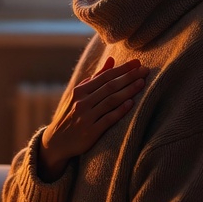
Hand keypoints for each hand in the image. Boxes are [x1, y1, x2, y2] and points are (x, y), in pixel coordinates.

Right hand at [38, 57, 147, 180]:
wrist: (57, 142)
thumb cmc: (72, 114)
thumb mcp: (80, 94)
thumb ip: (96, 77)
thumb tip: (112, 59)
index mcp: (80, 91)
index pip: (105, 76)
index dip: (122, 69)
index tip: (137, 63)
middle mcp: (82, 102)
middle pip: (110, 87)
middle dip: (129, 77)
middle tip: (145, 70)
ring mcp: (86, 117)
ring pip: (110, 101)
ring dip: (128, 91)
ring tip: (142, 83)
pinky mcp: (90, 132)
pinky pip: (108, 119)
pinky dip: (120, 110)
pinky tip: (131, 103)